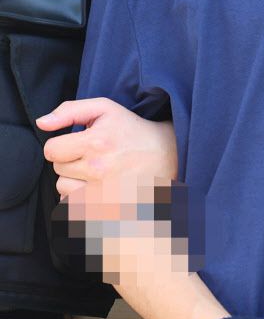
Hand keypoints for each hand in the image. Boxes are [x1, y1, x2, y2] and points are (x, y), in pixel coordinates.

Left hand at [38, 98, 177, 196]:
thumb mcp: (105, 109)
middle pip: (57, 170)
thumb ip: (69, 110)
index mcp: (96, 143)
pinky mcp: (108, 209)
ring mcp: (104, 193)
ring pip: (64, 190)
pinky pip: (75, 207)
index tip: (76, 144)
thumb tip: (41, 123)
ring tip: (96, 172)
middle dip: (70, 161)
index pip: (51, 151)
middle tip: (92, 156)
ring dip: (74, 181)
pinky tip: (98, 188)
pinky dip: (81, 198)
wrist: (167, 155)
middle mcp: (98, 170)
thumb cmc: (132, 130)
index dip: (61, 145)